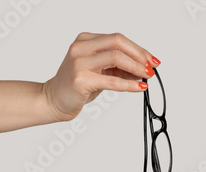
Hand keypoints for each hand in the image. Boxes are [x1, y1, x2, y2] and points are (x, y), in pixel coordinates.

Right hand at [43, 32, 160, 121]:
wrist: (53, 99)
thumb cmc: (77, 85)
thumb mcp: (100, 71)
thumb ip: (119, 67)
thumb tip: (144, 69)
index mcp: (85, 40)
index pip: (118, 39)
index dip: (138, 49)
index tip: (152, 60)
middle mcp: (81, 47)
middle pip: (118, 43)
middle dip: (139, 55)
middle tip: (151, 67)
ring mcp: (79, 62)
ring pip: (116, 58)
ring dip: (136, 67)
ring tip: (147, 76)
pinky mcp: (81, 79)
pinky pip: (112, 80)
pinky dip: (129, 84)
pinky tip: (140, 87)